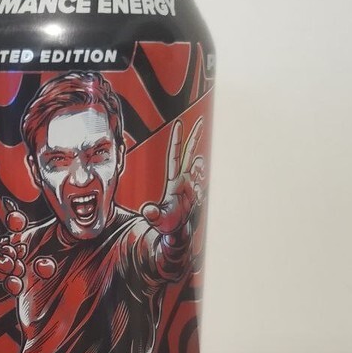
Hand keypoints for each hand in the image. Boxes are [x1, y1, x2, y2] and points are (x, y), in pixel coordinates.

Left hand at [142, 117, 205, 233]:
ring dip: (200, 171)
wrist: (175, 231)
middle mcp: (181, 179)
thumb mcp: (159, 220)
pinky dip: (201, 188)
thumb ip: (154, 215)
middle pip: (189, 153)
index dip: (176, 141)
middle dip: (194, 137)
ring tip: (195, 187)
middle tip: (200, 121)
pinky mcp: (196, 190)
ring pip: (199, 167)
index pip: (175, 157)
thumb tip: (148, 211)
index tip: (177, 124)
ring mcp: (189, 183)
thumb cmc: (166, 223)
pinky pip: (203, 182)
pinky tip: (195, 199)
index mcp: (173, 181)